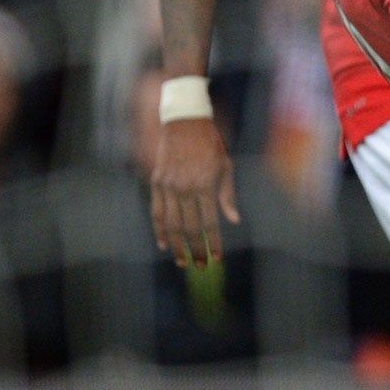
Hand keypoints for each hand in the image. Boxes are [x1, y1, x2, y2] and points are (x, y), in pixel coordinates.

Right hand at [150, 117, 239, 267]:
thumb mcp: (226, 167)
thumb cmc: (210, 144)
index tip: (217, 258)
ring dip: (176, 246)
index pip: (210, 224)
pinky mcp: (157, 183)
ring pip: (171, 224)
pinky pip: (156, 212)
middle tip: (200, 266)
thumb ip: (228, 195)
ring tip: (182, 262)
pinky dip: (159, 230)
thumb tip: (233, 220)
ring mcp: (168, 187)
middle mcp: (185, 189)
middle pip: (190, 229)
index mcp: (205, 186)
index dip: (214, 243)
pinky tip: (163, 243)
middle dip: (196, 250)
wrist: (184, 122)